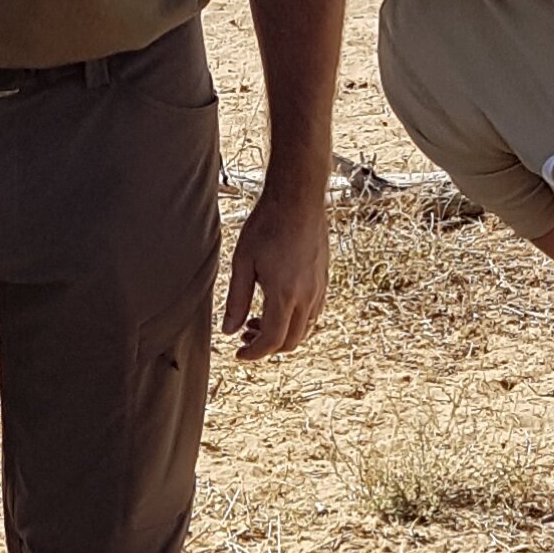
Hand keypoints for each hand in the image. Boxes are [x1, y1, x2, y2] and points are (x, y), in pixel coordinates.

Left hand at [223, 188, 329, 360]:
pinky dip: (296, 320)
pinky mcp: (324, 279)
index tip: (239, 354)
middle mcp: (307, 296)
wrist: (299, 198)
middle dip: (267, 347)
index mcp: (284, 294)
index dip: (254, 354)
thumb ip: (236, 300)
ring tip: (258, 320)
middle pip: (292, 341)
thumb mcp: (243, 262)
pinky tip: (279, 306)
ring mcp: (319, 288)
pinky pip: (314, 312)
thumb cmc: (267, 224)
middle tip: (245, 337)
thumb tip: (229, 331)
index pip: (272, 340)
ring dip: (283, 334)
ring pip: (306, 329)